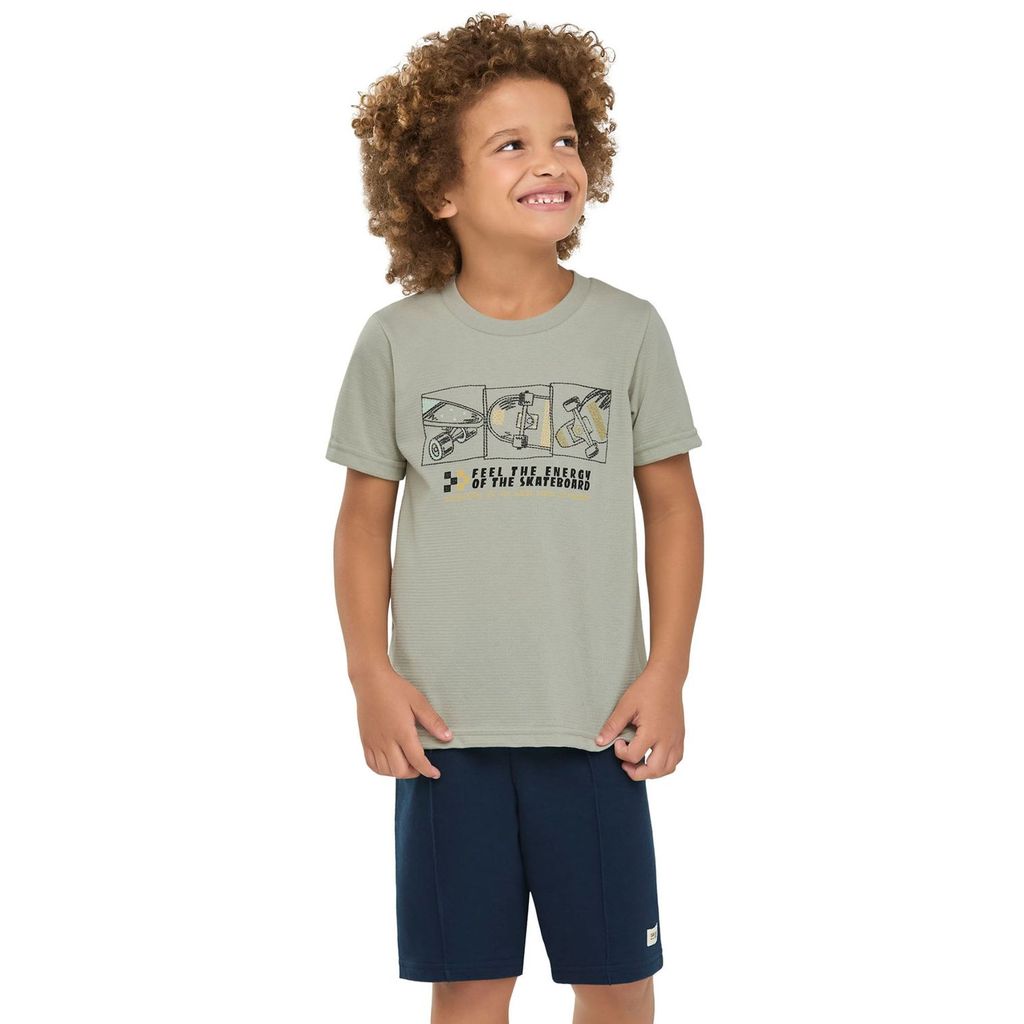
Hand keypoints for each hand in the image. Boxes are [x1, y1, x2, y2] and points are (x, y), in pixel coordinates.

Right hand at [350, 666, 452, 778]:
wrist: (370, 680)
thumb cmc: (395, 689)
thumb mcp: (419, 702)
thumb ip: (433, 722)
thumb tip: (448, 737)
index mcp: (402, 731)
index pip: (416, 760)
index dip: (428, 770)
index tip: (435, 773)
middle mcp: (386, 740)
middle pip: (400, 770)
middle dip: (414, 773)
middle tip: (421, 766)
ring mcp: (373, 742)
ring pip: (385, 770)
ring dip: (398, 772)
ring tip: (407, 764)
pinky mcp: (365, 741)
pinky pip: (371, 764)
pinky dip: (382, 769)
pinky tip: (390, 762)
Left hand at [595, 665, 685, 780]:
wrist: (666, 678)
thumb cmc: (645, 689)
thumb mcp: (625, 706)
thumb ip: (613, 726)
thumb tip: (599, 742)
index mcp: (651, 732)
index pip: (634, 756)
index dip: (621, 753)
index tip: (618, 741)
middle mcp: (667, 739)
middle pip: (653, 770)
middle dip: (637, 773)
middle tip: (626, 765)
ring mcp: (676, 739)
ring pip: (668, 769)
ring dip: (653, 772)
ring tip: (640, 764)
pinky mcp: (680, 736)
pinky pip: (677, 759)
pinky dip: (665, 764)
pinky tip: (654, 757)